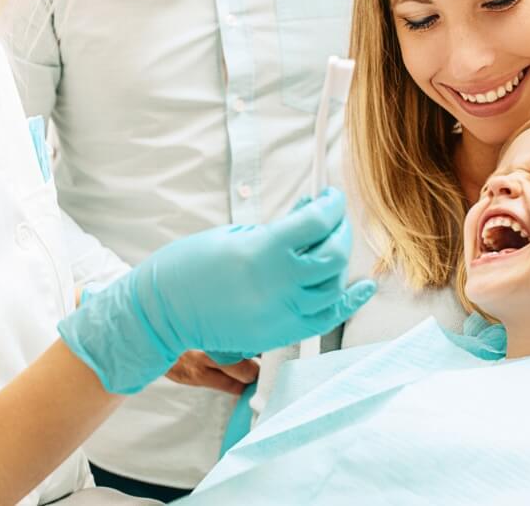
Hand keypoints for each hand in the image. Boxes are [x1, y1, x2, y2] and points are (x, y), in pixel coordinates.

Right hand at [58, 187, 375, 393]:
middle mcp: (280, 285)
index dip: (330, 204)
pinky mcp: (281, 334)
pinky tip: (364, 285)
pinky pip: (327, 318)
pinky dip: (350, 301)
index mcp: (264, 252)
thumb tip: (311, 211)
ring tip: (331, 243)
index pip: (317, 222)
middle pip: (333, 253)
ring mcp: (282, 314)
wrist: (165, 311)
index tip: (330, 196)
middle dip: (339, 229)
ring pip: (333, 285)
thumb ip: (279, 227)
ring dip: (339, 259)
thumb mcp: (236, 234)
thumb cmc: (192, 265)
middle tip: (332, 216)